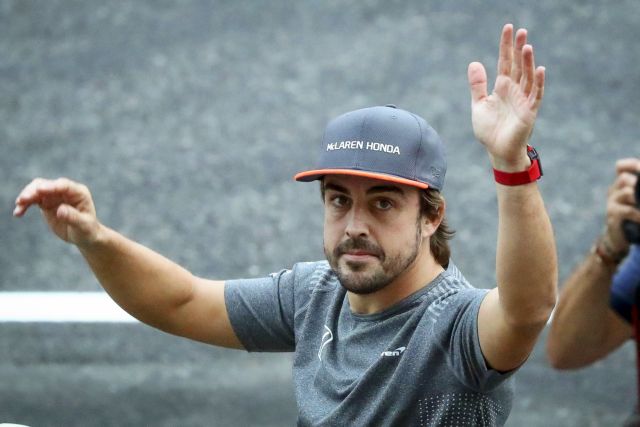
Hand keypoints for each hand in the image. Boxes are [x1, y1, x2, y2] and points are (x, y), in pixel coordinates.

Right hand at [14, 177, 101, 246]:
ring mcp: (55, 196)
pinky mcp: (46, 203)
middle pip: (47, 185)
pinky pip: (33, 200)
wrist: (84, 236)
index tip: (39, 190)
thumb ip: (72, 217)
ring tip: (19, 206)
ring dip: (27, 196)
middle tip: (23, 200)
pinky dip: (25, 204)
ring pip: (37, 190)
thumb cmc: (87, 230)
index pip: (64, 186)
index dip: (51, 186)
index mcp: (79, 193)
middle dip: (34, 191)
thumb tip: (60, 210)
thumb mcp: (83, 225)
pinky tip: (18, 213)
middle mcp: (66, 191)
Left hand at [468, 24, 545, 170]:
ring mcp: (523, 100)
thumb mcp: (479, 105)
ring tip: (526, 46)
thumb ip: (477, 85)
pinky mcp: (529, 112)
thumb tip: (474, 62)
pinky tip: (538, 69)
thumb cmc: (490, 130)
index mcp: (502, 87)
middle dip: (518, 48)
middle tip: (520, 30)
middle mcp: (515, 90)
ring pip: (527, 77)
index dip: (506, 46)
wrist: (497, 151)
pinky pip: (535, 95)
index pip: (505, 62)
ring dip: (527, 62)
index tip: (508, 28)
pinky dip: (537, 82)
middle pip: (517, 65)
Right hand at [603, 158, 639, 253]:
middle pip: (625, 178)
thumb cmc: (632, 218)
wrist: (617, 238)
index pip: (622, 167)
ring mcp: (611, 203)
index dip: (631, 165)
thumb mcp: (635, 201)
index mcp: (620, 186)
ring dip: (638, 198)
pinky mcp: (612, 216)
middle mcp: (613, 192)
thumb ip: (638, 190)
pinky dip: (639, 214)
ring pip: (627, 192)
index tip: (639, 174)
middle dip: (637, 183)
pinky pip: (628, 210)